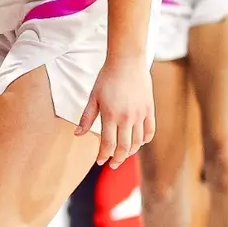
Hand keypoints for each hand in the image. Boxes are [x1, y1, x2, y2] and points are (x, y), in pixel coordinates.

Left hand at [76, 54, 153, 168]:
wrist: (127, 61)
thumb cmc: (107, 78)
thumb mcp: (93, 98)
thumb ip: (86, 118)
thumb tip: (78, 135)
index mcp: (110, 116)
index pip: (107, 144)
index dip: (103, 156)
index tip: (100, 161)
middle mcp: (127, 118)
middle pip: (123, 147)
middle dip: (116, 159)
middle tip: (112, 165)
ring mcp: (140, 114)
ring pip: (137, 142)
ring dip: (130, 152)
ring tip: (123, 155)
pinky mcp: (149, 109)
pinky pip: (149, 131)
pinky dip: (144, 140)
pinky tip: (138, 143)